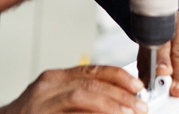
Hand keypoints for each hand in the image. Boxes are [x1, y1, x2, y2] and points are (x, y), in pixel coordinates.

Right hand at [0, 65, 147, 113]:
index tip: (137, 86)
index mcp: (53, 79)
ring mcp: (40, 107)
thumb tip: (118, 99)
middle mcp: (45, 89)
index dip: (118, 77)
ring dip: (109, 108)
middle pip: (89, 86)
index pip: (91, 71)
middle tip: (139, 107)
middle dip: (119, 97)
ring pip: (81, 99)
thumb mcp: (51, 98)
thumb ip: (79, 94)